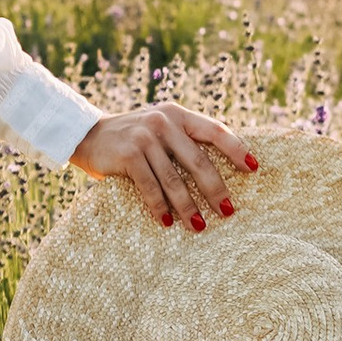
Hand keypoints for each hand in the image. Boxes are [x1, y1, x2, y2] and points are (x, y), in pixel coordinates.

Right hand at [70, 104, 256, 230]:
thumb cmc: (131, 138)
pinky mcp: (128, 154)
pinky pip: (150, 186)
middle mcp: (164, 121)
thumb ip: (183, 139)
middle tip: (227, 211)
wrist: (87, 134)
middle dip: (215, 189)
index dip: (236, 149)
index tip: (254, 169)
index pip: (215, 130)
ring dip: (188, 206)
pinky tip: (166, 223)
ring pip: (175, 179)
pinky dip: (159, 207)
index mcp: (177, 114)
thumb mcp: (159, 128)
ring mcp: (145, 137)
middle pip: (198, 160)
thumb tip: (219, 172)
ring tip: (199, 226)